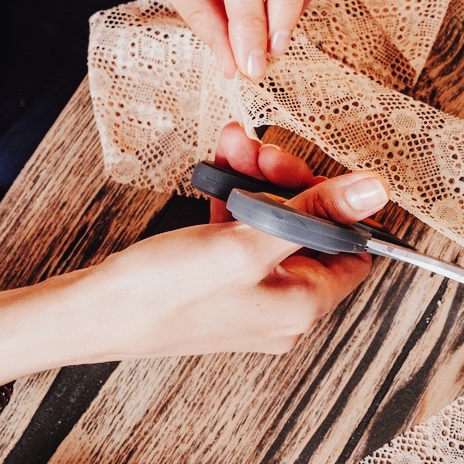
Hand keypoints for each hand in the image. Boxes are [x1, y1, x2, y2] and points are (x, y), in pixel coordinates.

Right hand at [0, 132, 387, 390]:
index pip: (352, 249)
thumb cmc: (162, 292)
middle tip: (257, 148)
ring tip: (230, 148)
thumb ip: (314, 213)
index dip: (336, 205)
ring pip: (276, 226)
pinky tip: (216, 173)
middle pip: (312, 231)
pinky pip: (246, 236)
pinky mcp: (226, 287)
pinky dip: (236, 201)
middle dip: (287, 181)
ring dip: (258, 182)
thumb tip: (373, 191)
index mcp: (304, 305)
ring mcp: (256, 298)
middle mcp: (287, 307)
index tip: (305, 171)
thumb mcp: (246, 242)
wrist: (90, 316)